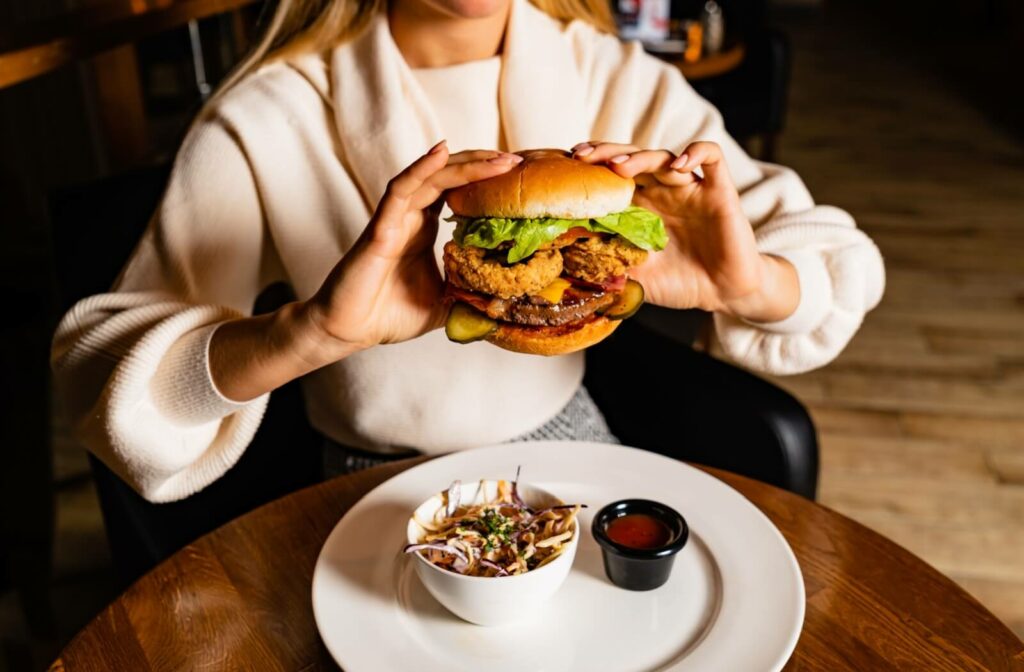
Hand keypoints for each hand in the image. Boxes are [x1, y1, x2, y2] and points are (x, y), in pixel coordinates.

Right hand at [302, 142, 522, 353]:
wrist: (349, 331)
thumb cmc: (389, 315)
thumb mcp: (443, 305)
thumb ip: (469, 299)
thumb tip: (506, 307)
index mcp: (424, 230)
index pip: (457, 191)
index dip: (485, 180)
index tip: (517, 177)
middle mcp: (411, 217)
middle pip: (448, 176)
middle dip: (483, 165)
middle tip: (516, 161)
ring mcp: (395, 219)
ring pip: (430, 177)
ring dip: (464, 164)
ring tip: (497, 158)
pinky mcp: (380, 228)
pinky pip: (400, 190)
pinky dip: (421, 169)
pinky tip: (441, 153)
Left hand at [571, 141, 797, 321]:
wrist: (723, 293)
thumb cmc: (679, 283)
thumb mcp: (636, 276)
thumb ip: (609, 266)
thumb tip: (568, 263)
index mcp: (639, 207)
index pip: (610, 176)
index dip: (590, 170)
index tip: (566, 170)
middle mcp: (661, 191)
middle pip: (631, 158)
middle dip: (605, 154)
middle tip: (582, 157)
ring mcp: (689, 188)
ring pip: (662, 157)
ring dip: (639, 158)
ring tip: (618, 166)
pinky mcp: (719, 191)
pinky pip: (712, 157)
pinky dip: (696, 152)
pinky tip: (679, 163)